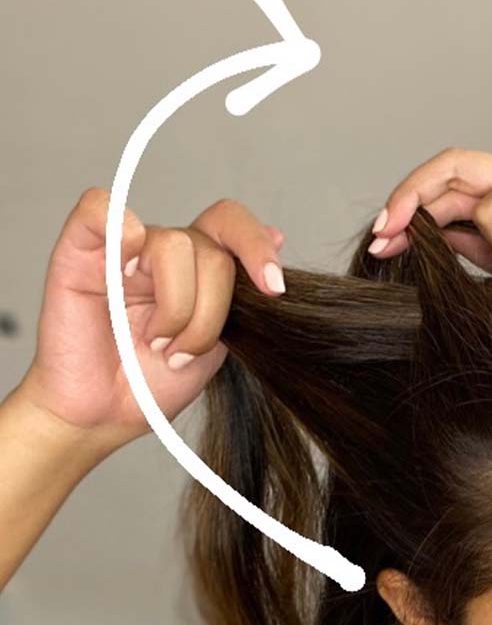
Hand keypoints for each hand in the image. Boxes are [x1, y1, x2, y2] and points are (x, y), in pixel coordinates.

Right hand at [17, 188, 286, 450]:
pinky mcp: (80, 251)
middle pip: (212, 250)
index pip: (234, 227)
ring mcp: (124, 249)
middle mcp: (165, 253)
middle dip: (211, 312)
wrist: (103, 416)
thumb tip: (278, 234)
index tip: (274, 289)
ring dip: (174, 309)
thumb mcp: (218, 344)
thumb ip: (244, 295)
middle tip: (184, 352)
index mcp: (200, 268)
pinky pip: (101, 209)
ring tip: (155, 345)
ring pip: (173, 245)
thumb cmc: (152, 382)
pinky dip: (121, 233)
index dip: (259, 249)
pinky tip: (124, 276)